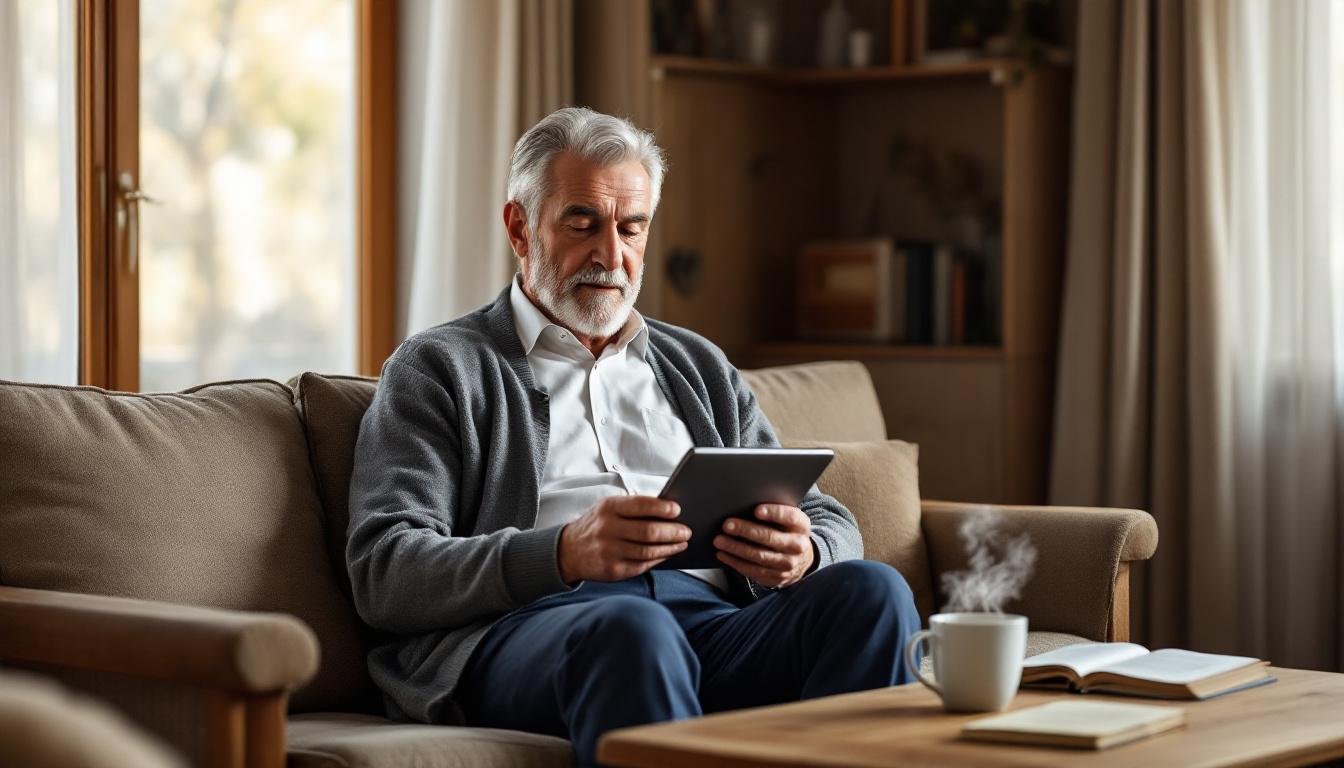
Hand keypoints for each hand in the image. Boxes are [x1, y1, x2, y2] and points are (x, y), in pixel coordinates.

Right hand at [557, 496, 690, 583]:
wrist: (568, 551)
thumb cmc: (597, 525)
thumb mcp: (608, 508)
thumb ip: (633, 507)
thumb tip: (668, 510)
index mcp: (608, 508)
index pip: (641, 505)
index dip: (662, 508)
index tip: (678, 510)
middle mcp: (607, 529)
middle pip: (648, 531)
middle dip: (673, 532)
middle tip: (686, 531)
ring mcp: (609, 551)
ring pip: (648, 551)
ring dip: (670, 548)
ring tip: (682, 543)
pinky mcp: (612, 570)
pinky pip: (642, 565)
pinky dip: (659, 559)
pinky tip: (667, 554)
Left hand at [714, 504, 813, 587]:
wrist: (801, 559)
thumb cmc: (786, 531)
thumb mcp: (787, 519)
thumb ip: (772, 512)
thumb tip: (743, 504)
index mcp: (801, 525)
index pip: (789, 517)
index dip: (774, 513)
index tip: (756, 510)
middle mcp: (798, 546)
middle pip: (770, 537)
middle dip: (746, 530)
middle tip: (726, 525)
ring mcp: (788, 564)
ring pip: (759, 556)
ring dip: (736, 548)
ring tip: (719, 540)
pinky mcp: (777, 578)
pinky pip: (754, 571)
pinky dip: (736, 562)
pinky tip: (723, 554)